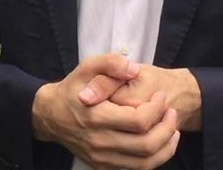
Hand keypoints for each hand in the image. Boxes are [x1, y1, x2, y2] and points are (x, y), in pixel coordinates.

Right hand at [32, 54, 181, 169]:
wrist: (49, 115)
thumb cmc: (72, 89)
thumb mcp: (86, 67)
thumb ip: (110, 63)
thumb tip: (133, 69)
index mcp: (96, 116)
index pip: (139, 120)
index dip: (156, 108)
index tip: (160, 96)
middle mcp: (99, 141)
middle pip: (146, 144)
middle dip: (167, 128)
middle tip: (171, 112)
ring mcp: (101, 157)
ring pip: (145, 162)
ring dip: (166, 147)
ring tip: (172, 129)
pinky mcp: (102, 166)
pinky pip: (136, 169)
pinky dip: (154, 159)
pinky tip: (160, 143)